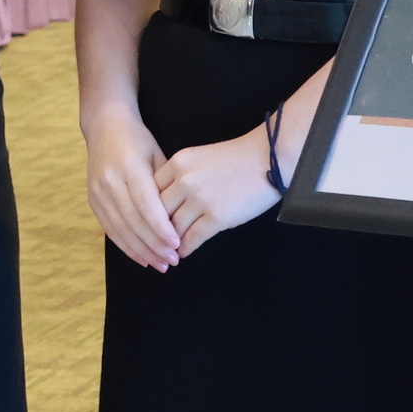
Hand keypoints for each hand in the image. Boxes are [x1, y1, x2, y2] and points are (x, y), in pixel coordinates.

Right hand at [83, 107, 181, 269]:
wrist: (105, 126)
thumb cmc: (138, 140)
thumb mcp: (157, 155)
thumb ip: (165, 186)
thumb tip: (180, 219)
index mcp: (129, 166)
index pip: (146, 204)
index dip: (160, 227)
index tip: (177, 244)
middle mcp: (110, 180)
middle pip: (133, 221)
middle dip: (153, 245)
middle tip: (173, 261)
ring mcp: (98, 191)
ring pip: (120, 229)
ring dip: (141, 251)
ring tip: (161, 264)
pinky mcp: (92, 200)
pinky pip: (110, 229)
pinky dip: (126, 246)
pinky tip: (142, 258)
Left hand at [155, 134, 283, 260]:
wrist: (269, 159)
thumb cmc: (236, 158)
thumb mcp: (198, 158)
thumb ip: (180, 176)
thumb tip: (166, 202)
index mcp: (177, 163)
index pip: (149, 190)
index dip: (145, 209)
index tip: (144, 221)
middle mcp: (184, 181)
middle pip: (156, 211)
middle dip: (152, 229)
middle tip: (150, 242)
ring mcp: (200, 200)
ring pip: (172, 227)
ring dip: (168, 243)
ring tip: (166, 252)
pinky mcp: (217, 217)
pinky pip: (193, 238)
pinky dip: (185, 248)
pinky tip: (183, 253)